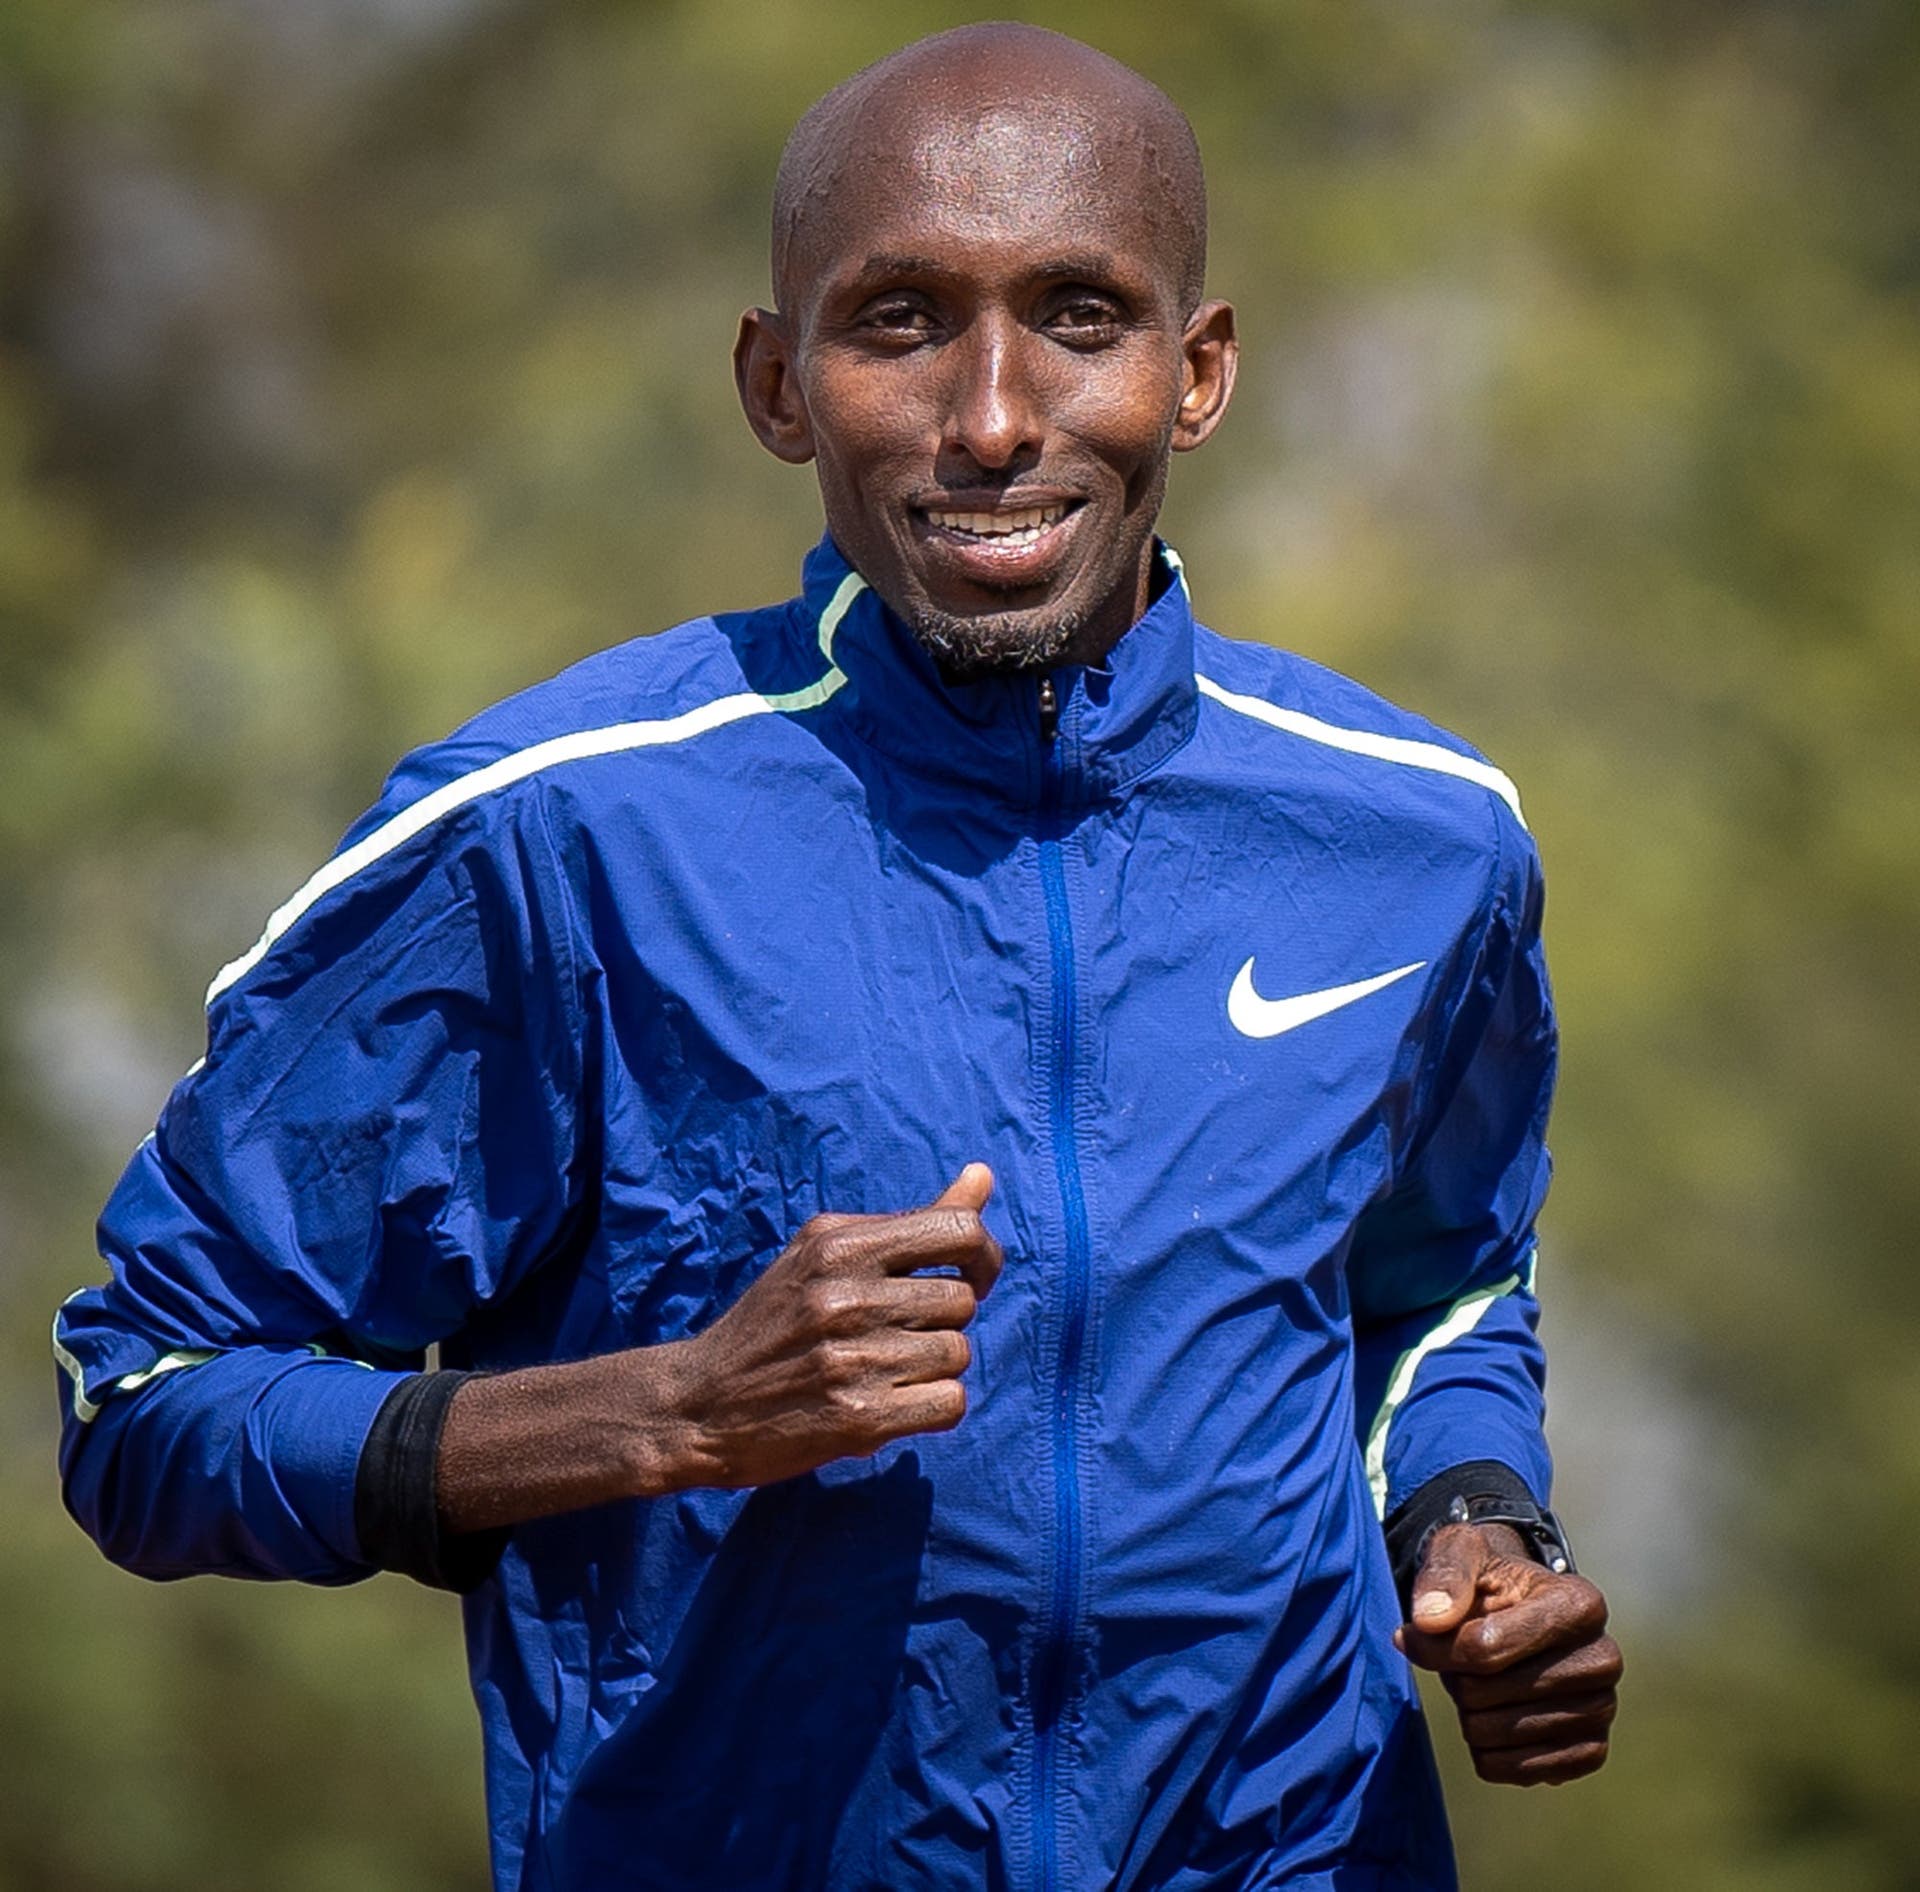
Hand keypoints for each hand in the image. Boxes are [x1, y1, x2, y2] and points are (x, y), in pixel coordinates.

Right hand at [659, 1164, 1003, 1488]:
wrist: (698, 1404)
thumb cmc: (774, 1322)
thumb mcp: (826, 1254)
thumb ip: (910, 1221)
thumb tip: (983, 1175)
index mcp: (838, 1244)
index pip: (957, 1232)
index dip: (983, 1256)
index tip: (970, 1278)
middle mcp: (845, 1296)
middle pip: (961, 1301)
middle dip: (942, 1322)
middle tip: (899, 1334)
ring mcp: (851, 1358)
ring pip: (958, 1353)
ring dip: (935, 1368)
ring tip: (888, 1370)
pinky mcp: (856, 1418)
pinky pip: (950, 1403)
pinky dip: (934, 1407)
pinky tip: (896, 1403)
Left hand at [1395, 1522, 1620, 1785]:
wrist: (1515, 1612)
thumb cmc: (1485, 1578)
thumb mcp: (1459, 1552)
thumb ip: (1443, 1575)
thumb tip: (1429, 1620)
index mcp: (1580, 1604)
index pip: (1485, 1647)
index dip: (1434, 1647)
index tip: (1412, 1633)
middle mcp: (1603, 1659)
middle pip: (1486, 1693)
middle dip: (1455, 1677)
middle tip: (1463, 1657)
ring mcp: (1602, 1709)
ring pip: (1495, 1734)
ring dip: (1469, 1711)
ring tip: (1483, 1679)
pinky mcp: (1591, 1751)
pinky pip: (1515, 1771)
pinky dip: (1487, 1750)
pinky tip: (1494, 1716)